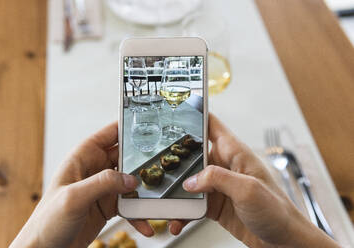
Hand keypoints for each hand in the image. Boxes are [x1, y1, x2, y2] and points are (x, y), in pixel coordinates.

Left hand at [10, 122, 153, 247]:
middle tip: (160, 165)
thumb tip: (130, 178)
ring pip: (130, 181)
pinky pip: (129, 204)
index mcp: (83, 157)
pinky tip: (144, 221)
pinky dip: (138, 212)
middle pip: (125, 156)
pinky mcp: (107, 205)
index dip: (127, 127)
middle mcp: (94, 170)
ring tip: (155, 197)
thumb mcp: (74, 197)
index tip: (148, 125)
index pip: (109, 134)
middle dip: (143, 161)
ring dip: (143, 189)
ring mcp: (102, 188)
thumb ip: (102, 183)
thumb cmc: (47, 221)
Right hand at [174, 114, 338, 247]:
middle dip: (176, 161)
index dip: (195, 115)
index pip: (211, 125)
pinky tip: (178, 219)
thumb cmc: (277, 210)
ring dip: (177, 192)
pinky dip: (182, 212)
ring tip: (168, 202)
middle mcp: (224, 166)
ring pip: (189, 181)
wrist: (282, 241)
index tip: (175, 112)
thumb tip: (191, 180)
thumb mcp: (248, 189)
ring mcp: (218, 185)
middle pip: (193, 154)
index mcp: (234, 152)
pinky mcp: (214, 203)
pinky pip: (192, 204)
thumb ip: (218, 179)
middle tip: (161, 168)